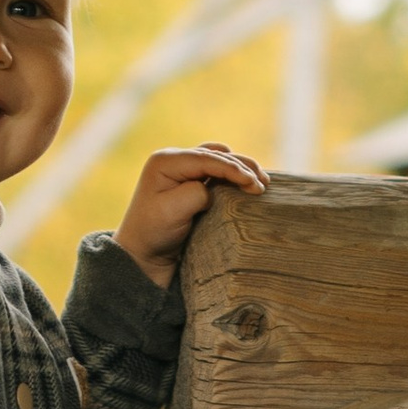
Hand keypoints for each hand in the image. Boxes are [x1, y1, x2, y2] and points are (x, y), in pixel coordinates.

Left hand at [113, 142, 268, 285]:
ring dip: (242, 167)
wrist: (144, 253)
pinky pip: (217, 170)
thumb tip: (213, 188)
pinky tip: (249, 182)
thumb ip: (196, 193)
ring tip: (263, 181)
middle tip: (263, 185)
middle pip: (216, 155)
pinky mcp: (191, 181)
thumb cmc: (154, 232)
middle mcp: (174, 159)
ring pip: (219, 159)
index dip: (233, 169)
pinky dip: (234, 174)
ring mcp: (183, 169)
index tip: (254, 184)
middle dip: (242, 167)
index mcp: (165, 161)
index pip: (206, 159)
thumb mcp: (173, 211)